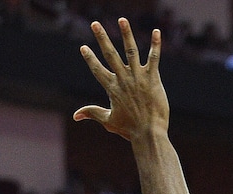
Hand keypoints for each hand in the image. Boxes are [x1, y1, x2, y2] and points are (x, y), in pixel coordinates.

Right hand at [73, 20, 168, 141]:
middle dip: (102, 38)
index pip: (97, 70)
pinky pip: (154, 58)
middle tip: (94, 23)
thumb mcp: (108, 120)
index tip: (83, 47)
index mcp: (112, 88)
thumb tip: (75, 115)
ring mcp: (138, 77)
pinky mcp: (152, 79)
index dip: (90, 58)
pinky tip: (156, 32)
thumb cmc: (129, 129)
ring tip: (122, 20)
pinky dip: (155, 45)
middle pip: (110, 54)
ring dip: (126, 34)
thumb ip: (92, 113)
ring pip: (131, 51)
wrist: (149, 134)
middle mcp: (123, 79)